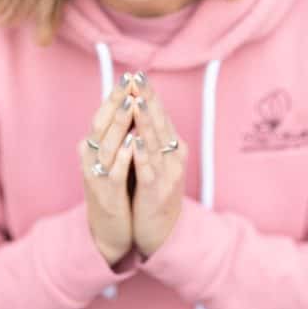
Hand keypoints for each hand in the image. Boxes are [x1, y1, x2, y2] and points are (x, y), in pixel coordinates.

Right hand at [79, 75, 134, 266]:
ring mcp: (95, 175)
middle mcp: (90, 157)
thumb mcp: (113, 158)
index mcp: (93, 146)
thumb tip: (132, 103)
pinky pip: (113, 173)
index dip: (116, 95)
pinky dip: (121, 157)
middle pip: (101, 124)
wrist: (108, 230)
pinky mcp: (105, 195)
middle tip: (129, 82)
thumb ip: (118, 134)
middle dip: (116, 102)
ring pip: (106, 145)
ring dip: (119, 124)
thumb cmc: (114, 189)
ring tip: (130, 105)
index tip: (130, 75)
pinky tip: (131, 144)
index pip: (103, 114)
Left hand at [130, 73, 186, 258]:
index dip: (149, 95)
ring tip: (138, 101)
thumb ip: (149, 137)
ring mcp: (167, 176)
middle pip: (160, 124)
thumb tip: (137, 107)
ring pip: (155, 144)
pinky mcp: (156, 194)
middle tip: (138, 78)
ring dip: (146, 122)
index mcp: (172, 148)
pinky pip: (148, 172)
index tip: (137, 74)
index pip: (161, 115)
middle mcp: (173, 158)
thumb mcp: (154, 161)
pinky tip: (134, 141)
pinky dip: (142, 155)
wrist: (162, 234)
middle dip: (148, 100)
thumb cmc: (153, 193)